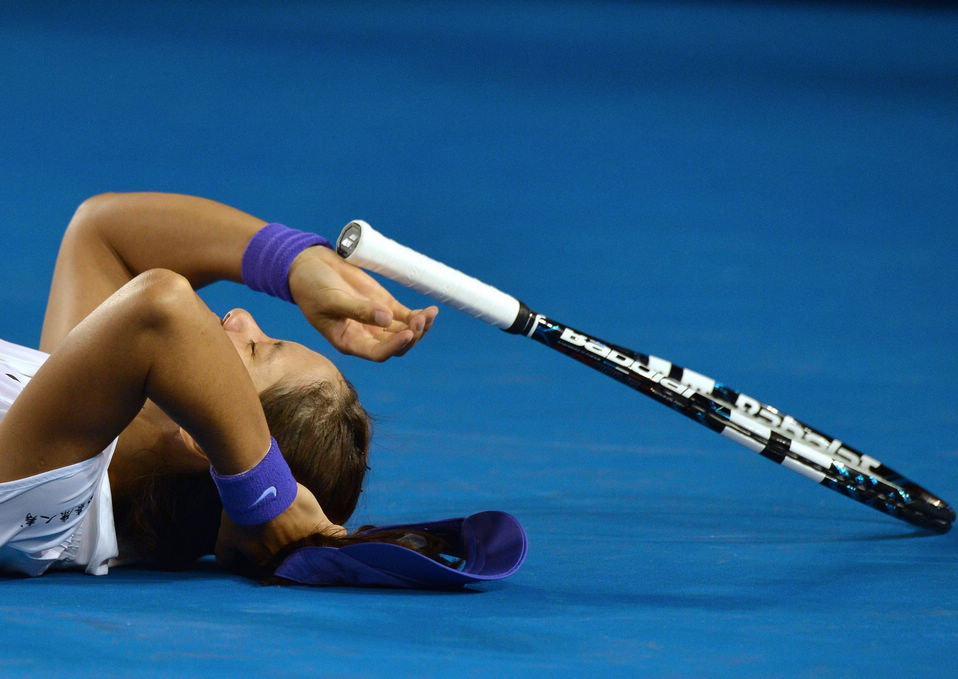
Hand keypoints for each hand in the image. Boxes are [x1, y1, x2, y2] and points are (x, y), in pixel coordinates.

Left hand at [214, 482, 344, 577]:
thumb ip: (225, 556)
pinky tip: (339, 534)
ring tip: (315, 542)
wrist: (257, 486)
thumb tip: (227, 567)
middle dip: (295, 557)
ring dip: (315, 548)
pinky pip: (334, 533)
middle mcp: (287, 554)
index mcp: (267, 560)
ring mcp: (304, 539)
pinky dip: (337, 534)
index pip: (273, 569)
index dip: (273, 562)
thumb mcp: (226, 537)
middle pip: (295, 560)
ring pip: (314, 549)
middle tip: (293, 545)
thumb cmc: (241, 512)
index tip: (273, 556)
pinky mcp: (317, 523)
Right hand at [287, 245, 437, 361]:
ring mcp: (377, 321)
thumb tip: (387, 319)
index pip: (377, 352)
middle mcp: (366, 336)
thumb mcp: (331, 299)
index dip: (395, 346)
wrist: (310, 266)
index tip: (409, 333)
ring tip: (430, 314)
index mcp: (349, 341)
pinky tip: (431, 311)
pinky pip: (407, 316)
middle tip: (420, 320)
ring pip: (405, 332)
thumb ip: (358, 310)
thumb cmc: (312, 287)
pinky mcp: (385, 305)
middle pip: (396, 345)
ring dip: (419, 326)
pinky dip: (419, 315)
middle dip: (412, 336)